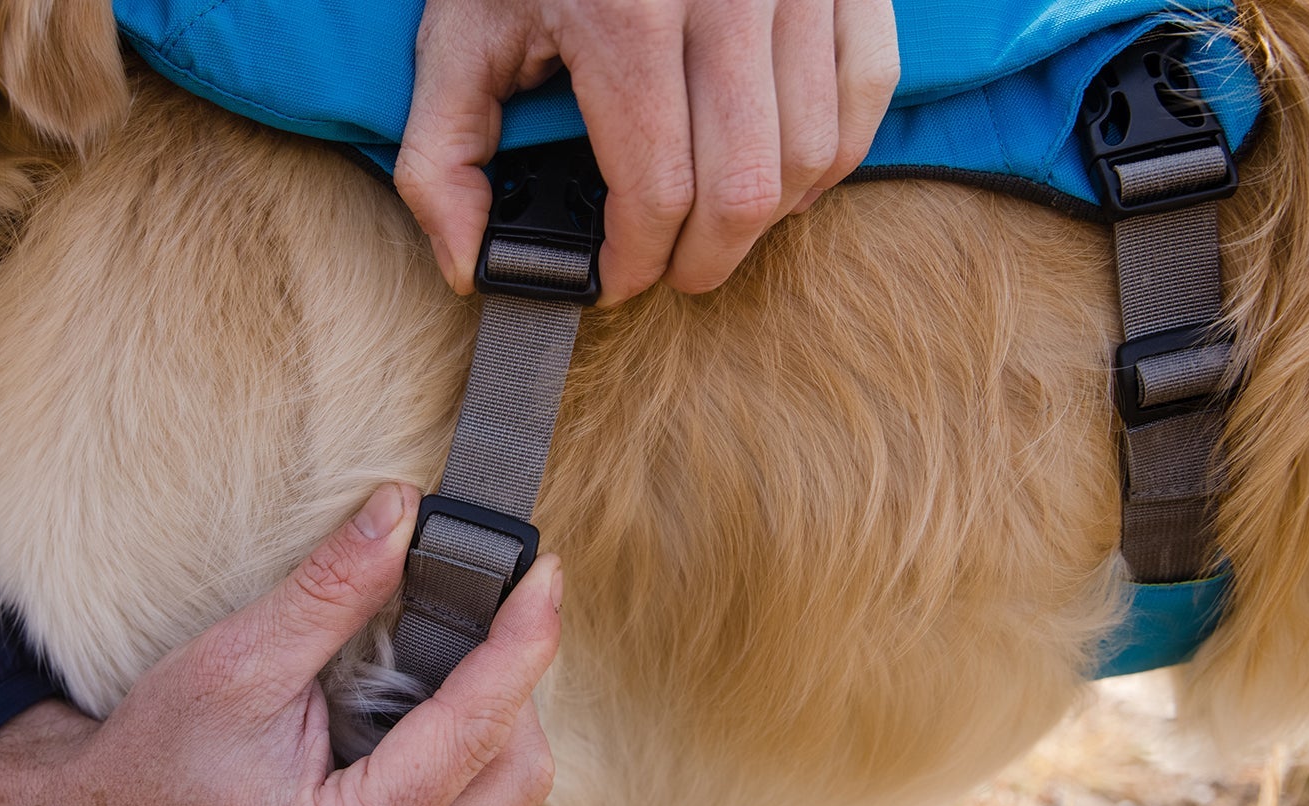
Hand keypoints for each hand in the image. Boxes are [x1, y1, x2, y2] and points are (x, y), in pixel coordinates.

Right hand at [0, 483, 561, 805]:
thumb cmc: (157, 751)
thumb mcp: (240, 657)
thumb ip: (334, 588)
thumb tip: (406, 511)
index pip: (476, 729)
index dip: (522, 641)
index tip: (543, 572)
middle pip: (516, 775)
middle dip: (514, 686)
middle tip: (486, 608)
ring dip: (501, 726)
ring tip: (447, 660)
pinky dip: (476, 760)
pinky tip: (431, 710)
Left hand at [395, 0, 898, 304]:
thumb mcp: (461, 33)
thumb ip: (443, 156)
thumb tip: (469, 265)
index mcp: (625, 14)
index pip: (658, 188)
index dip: (636, 259)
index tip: (613, 276)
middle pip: (745, 186)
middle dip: (704, 257)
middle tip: (669, 269)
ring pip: (813, 149)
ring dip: (768, 216)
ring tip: (717, 226)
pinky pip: (866, 85)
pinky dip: (833, 152)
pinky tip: (783, 174)